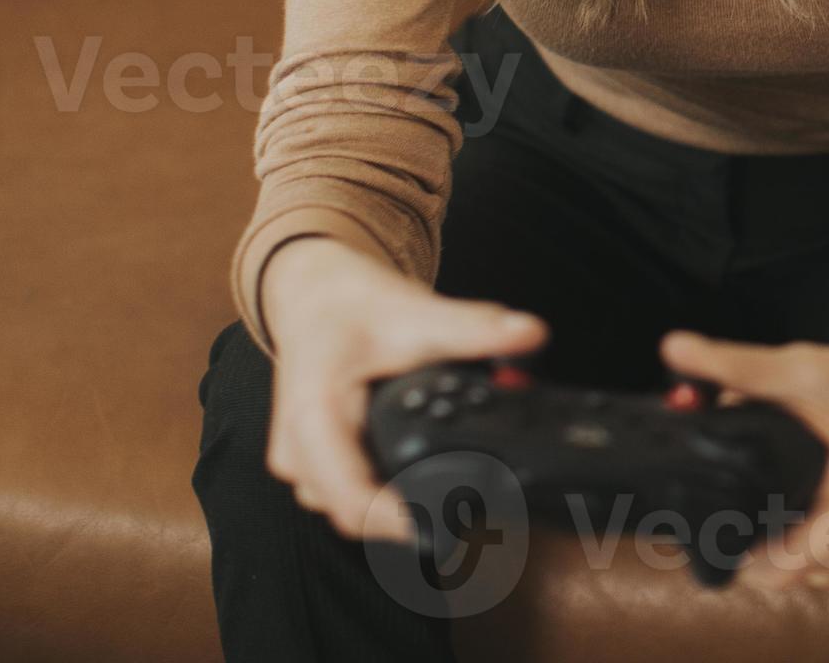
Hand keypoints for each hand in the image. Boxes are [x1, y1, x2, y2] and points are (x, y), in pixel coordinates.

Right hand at [258, 236, 548, 542]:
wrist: (315, 296)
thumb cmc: (352, 306)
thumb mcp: (417, 313)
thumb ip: (475, 329)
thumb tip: (530, 335)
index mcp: (314, 416)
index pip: (350, 497)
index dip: (396, 523)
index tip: (443, 532)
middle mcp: (297, 450)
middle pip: (352, 514)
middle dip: (408, 520)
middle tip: (470, 517)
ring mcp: (300, 463)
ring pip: (348, 511)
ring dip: (394, 511)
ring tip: (453, 500)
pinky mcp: (312, 466)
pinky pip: (347, 498)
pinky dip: (383, 497)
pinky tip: (420, 487)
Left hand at [658, 322, 828, 589]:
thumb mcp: (802, 367)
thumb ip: (737, 365)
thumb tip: (674, 348)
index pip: (795, 566)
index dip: (749, 557)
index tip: (718, 533)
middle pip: (801, 576)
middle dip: (759, 554)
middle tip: (729, 519)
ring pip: (814, 575)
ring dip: (781, 556)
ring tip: (755, 521)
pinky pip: (826, 563)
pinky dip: (800, 549)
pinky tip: (782, 522)